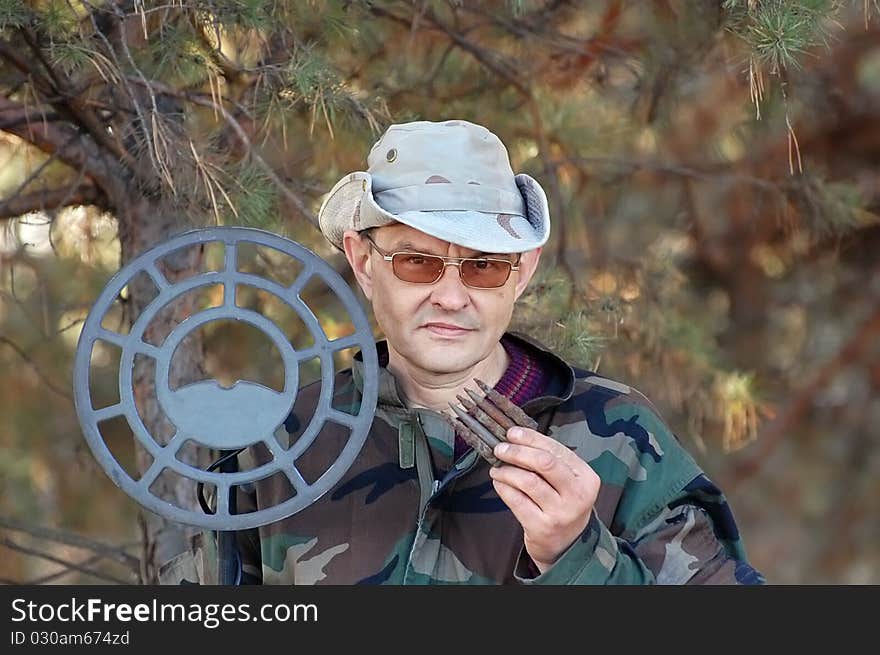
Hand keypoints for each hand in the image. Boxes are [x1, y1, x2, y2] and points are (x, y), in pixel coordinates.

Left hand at [489, 427, 600, 572]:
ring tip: (497, 469)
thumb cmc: (563, 505)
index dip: (531, 438)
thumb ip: (550, 460)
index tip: (512, 433)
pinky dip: (503, 488)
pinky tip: (499, 483)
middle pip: (544, 463)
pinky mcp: (542, 527)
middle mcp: (577, 495)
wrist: (568, 544)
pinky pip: (517, 500)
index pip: (556, 450)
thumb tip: (516, 438)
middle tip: (500, 449)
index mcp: (586, 477)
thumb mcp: (568, 482)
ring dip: (507, 471)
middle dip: (518, 452)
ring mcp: (560, 513)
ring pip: (528, 481)